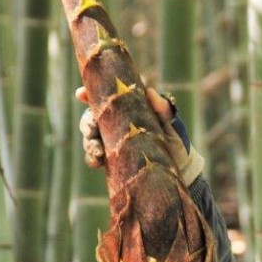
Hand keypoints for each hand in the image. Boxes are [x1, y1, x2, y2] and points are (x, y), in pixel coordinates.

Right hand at [76, 86, 204, 184]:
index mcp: (127, 109)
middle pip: (91, 118)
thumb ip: (163, 109)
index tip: (80, 94)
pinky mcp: (111, 159)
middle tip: (92, 131)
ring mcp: (111, 141)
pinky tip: (97, 162)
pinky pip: (93, 156)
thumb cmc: (176, 141)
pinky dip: (91, 158)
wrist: (180, 170)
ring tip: (98, 153)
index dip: (89, 94)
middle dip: (87, 124)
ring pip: (90, 138)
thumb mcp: (172, 125)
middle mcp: (115, 123)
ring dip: (89, 143)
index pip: (104, 99)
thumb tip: (150, 92)